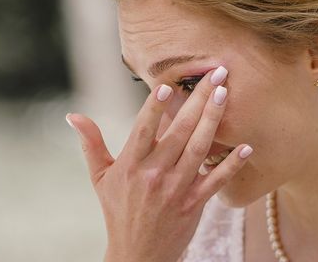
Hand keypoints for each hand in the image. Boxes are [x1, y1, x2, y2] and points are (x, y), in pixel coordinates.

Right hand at [66, 66, 251, 261]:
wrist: (137, 256)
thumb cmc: (118, 210)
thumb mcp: (100, 177)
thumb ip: (91, 143)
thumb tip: (72, 116)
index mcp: (130, 165)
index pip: (143, 129)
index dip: (155, 107)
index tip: (168, 84)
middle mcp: (154, 174)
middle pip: (179, 131)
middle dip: (197, 100)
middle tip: (214, 74)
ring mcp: (176, 189)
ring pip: (199, 149)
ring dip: (213, 120)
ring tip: (224, 94)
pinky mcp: (194, 203)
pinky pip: (216, 181)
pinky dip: (231, 164)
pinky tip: (246, 146)